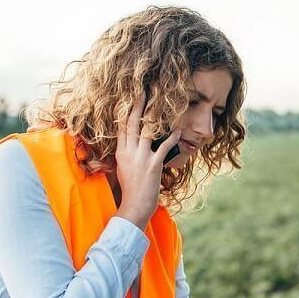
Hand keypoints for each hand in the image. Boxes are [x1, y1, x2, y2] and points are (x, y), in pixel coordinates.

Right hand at [114, 91, 178, 227]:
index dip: (126, 111)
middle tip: (142, 91)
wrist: (135, 205)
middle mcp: (129, 152)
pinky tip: (178, 130)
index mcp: (120, 153)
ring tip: (159, 103)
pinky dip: (172, 138)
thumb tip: (129, 144)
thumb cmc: (131, 190)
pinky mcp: (153, 165)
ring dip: (154, 116)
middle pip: (132, 124)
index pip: (121, 127)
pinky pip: (164, 146)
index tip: (129, 99)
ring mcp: (141, 158)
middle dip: (137, 106)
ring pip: (146, 131)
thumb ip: (126, 155)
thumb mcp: (123, 169)